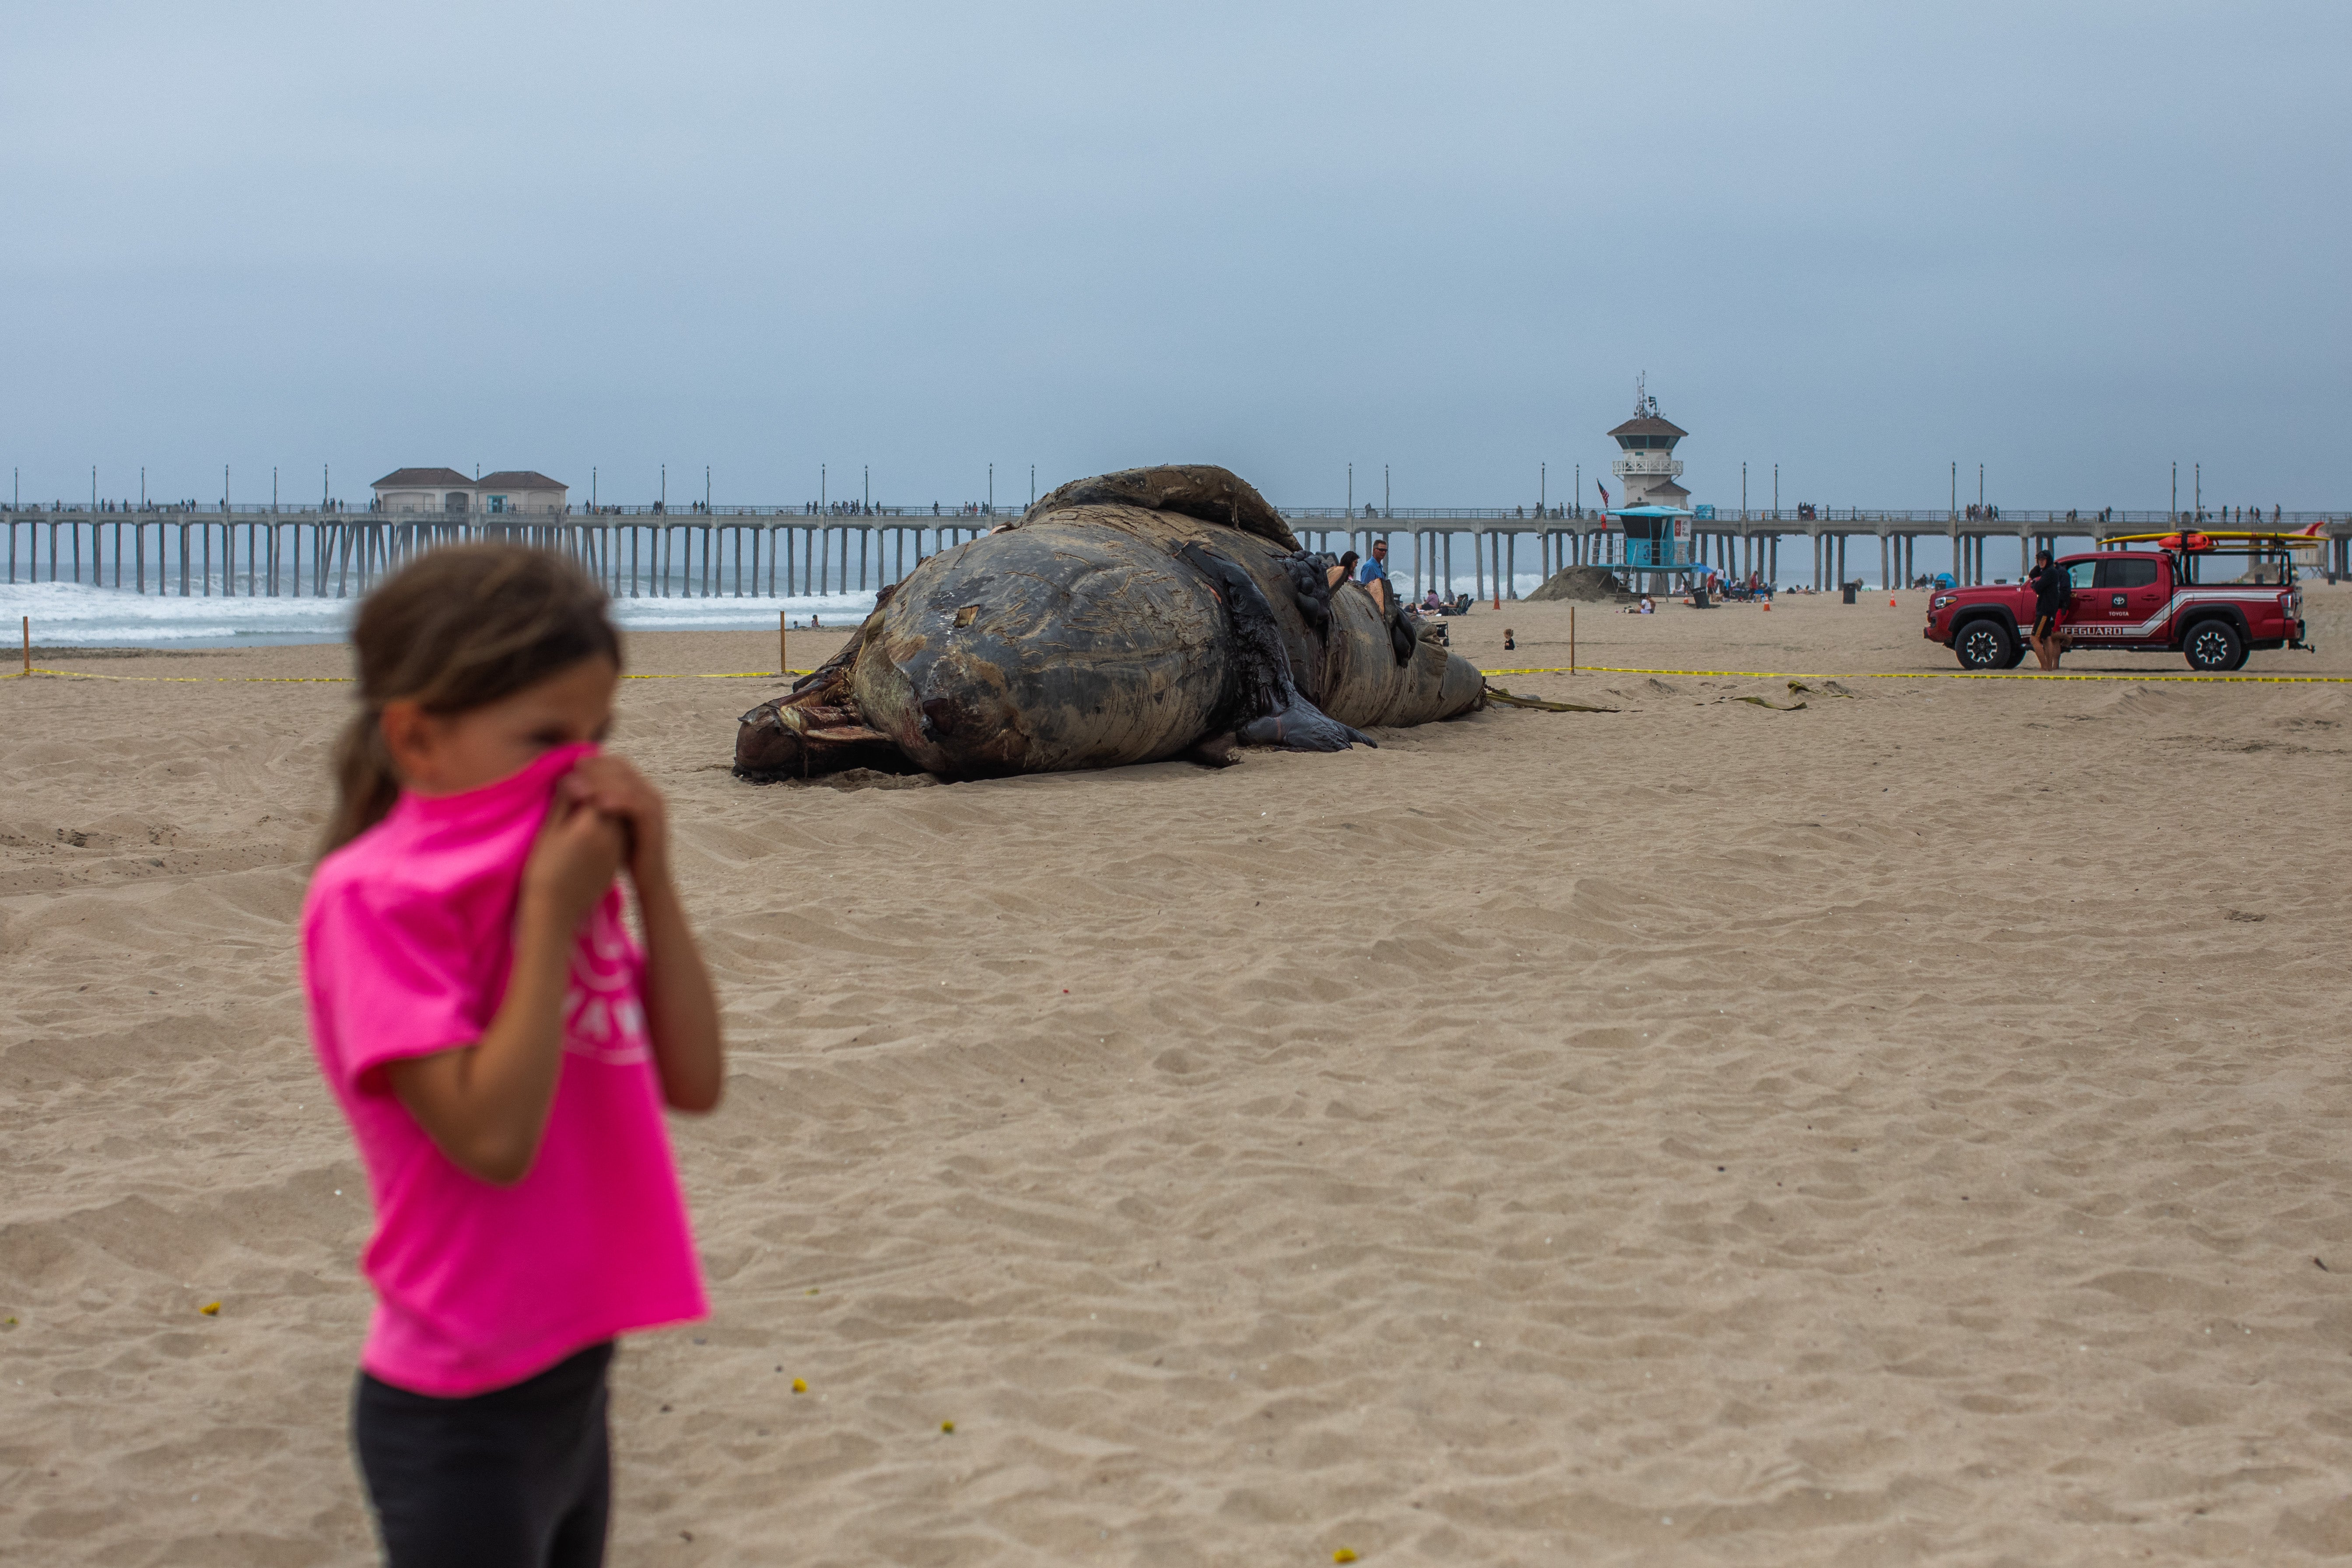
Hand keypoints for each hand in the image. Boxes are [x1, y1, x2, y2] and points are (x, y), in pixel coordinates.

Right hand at [520, 788, 625, 931]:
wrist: (555, 909)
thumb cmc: (543, 869)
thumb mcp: (549, 831)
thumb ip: (564, 802)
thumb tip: (574, 776)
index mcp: (591, 824)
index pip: (597, 788)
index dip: (588, 777)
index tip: (577, 768)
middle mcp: (610, 836)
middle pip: (612, 801)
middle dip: (601, 787)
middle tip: (587, 777)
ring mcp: (616, 850)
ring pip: (617, 818)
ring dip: (607, 805)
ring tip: (589, 798)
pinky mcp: (616, 862)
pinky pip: (618, 835)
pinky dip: (610, 824)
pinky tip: (595, 823)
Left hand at [553, 754, 670, 889]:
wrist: (649, 879)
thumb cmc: (625, 853)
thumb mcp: (609, 823)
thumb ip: (598, 804)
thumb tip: (573, 787)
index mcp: (639, 789)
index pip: (617, 763)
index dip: (594, 761)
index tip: (571, 765)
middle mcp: (650, 793)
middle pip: (622, 768)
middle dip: (596, 768)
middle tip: (573, 769)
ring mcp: (654, 806)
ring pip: (628, 783)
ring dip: (602, 782)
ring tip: (579, 786)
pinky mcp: (655, 822)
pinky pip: (636, 804)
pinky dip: (618, 800)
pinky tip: (598, 803)